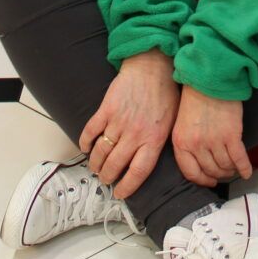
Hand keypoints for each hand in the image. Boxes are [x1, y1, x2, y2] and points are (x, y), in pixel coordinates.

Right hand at [80, 50, 179, 200]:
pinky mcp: (106, 109)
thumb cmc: (165, 93)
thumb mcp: (172, 122)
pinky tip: (86, 147)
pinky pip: (90, 132)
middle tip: (105, 179)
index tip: (119, 193)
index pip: (137, 173)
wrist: (153, 65)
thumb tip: (149, 163)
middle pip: (115, 166)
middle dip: (107, 177)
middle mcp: (135, 134)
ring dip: (95, 163)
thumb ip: (160, 143)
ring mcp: (119, 121)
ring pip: (101, 152)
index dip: (126, 187)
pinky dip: (85, 142)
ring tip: (96, 166)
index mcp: (153, 139)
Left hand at [172, 84, 251, 187]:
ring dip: (230, 170)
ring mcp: (214, 141)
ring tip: (234, 169)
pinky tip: (247, 172)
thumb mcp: (181, 122)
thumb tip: (198, 161)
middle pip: (210, 170)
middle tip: (224, 174)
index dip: (202, 180)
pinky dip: (244, 167)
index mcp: (181, 142)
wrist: (210, 77)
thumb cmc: (195, 96)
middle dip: (218, 175)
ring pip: (224, 166)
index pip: (191, 172)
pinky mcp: (231, 135)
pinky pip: (238, 159)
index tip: (209, 182)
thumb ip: (186, 143)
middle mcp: (196, 145)